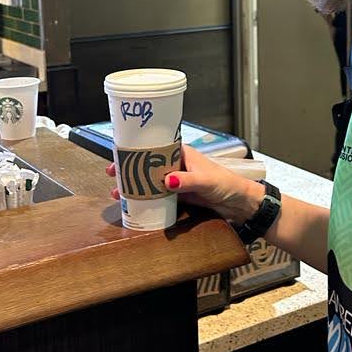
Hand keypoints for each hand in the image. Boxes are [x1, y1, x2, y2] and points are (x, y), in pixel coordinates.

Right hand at [106, 144, 262, 223]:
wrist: (239, 203)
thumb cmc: (226, 184)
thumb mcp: (206, 180)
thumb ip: (187, 181)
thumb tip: (166, 180)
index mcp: (182, 154)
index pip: (155, 148)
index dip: (136, 151)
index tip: (120, 156)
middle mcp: (177, 165)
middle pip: (148, 164)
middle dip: (129, 169)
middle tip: (112, 175)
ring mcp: (177, 181)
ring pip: (150, 181)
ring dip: (134, 185)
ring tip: (118, 192)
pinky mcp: (179, 196)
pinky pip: (158, 196)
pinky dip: (145, 198)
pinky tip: (135, 203)